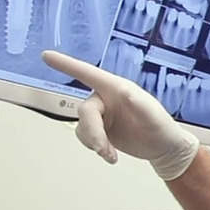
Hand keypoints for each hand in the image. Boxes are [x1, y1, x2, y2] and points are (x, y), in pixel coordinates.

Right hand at [41, 50, 198, 180]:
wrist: (163, 149)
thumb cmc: (161, 127)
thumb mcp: (152, 115)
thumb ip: (138, 103)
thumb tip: (125, 91)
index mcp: (117, 88)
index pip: (88, 73)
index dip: (66, 64)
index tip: (47, 55)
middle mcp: (106, 99)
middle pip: (84, 111)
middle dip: (93, 132)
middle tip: (104, 149)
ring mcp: (102, 115)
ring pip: (82, 126)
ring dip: (94, 142)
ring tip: (111, 154)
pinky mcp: (100, 130)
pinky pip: (84, 135)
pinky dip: (94, 146)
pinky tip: (109, 153)